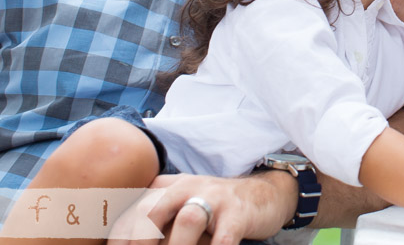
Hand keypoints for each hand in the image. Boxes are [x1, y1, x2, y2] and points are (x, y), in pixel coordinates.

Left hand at [121, 171, 295, 244]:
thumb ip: (153, 226)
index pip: (128, 214)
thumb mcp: (178, 210)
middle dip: (139, 244)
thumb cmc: (211, 211)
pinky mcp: (238, 213)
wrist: (263, 194)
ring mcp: (213, 198)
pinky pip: (224, 238)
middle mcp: (185, 188)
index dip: (116, 242)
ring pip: (188, 221)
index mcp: (163, 188)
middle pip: (150, 213)